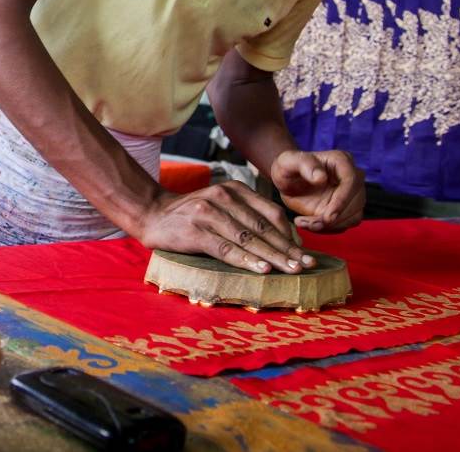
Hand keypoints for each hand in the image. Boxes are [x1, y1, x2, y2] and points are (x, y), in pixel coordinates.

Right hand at [137, 181, 315, 273]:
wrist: (152, 214)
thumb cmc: (192, 215)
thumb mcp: (222, 205)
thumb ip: (246, 215)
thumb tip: (283, 239)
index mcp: (235, 189)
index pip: (271, 212)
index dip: (290, 234)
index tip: (304, 253)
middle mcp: (224, 197)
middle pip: (263, 227)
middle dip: (287, 249)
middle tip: (307, 265)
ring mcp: (208, 214)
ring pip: (248, 239)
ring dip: (273, 257)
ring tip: (292, 270)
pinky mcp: (195, 232)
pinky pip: (226, 249)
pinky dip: (246, 260)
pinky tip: (262, 270)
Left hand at [270, 149, 364, 233]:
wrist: (288, 182)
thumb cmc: (288, 168)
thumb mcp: (288, 162)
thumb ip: (304, 165)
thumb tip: (321, 177)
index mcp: (341, 160)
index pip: (351, 181)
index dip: (342, 200)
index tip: (328, 217)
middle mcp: (352, 176)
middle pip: (356, 201)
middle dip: (335, 218)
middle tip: (310, 224)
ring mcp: (353, 194)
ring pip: (354, 216)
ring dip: (331, 226)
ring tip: (306, 224)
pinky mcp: (348, 209)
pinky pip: (346, 224)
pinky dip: (329, 229)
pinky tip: (310, 225)